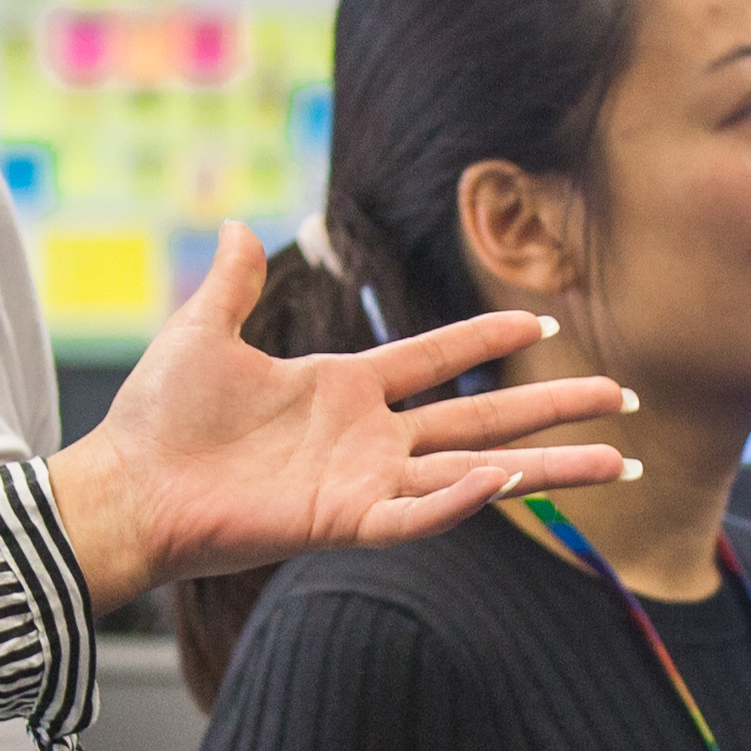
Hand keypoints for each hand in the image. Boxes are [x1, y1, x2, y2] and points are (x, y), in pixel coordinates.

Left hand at [45, 225, 636, 609]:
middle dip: (555, 407)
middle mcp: (368, 437)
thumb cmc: (159, 418)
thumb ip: (232, 284)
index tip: (542, 316)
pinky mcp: (344, 522)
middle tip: (624, 399)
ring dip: (545, 468)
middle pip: (484, 416)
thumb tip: (233, 227)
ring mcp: (363, 482)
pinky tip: (508, 480)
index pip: (437, 357)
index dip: (486, 335)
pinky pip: (417, 515)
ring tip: (615, 463)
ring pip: (476, 471)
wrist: (126, 486)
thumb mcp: (201, 333)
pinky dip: (460, 501)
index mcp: (343, 388)